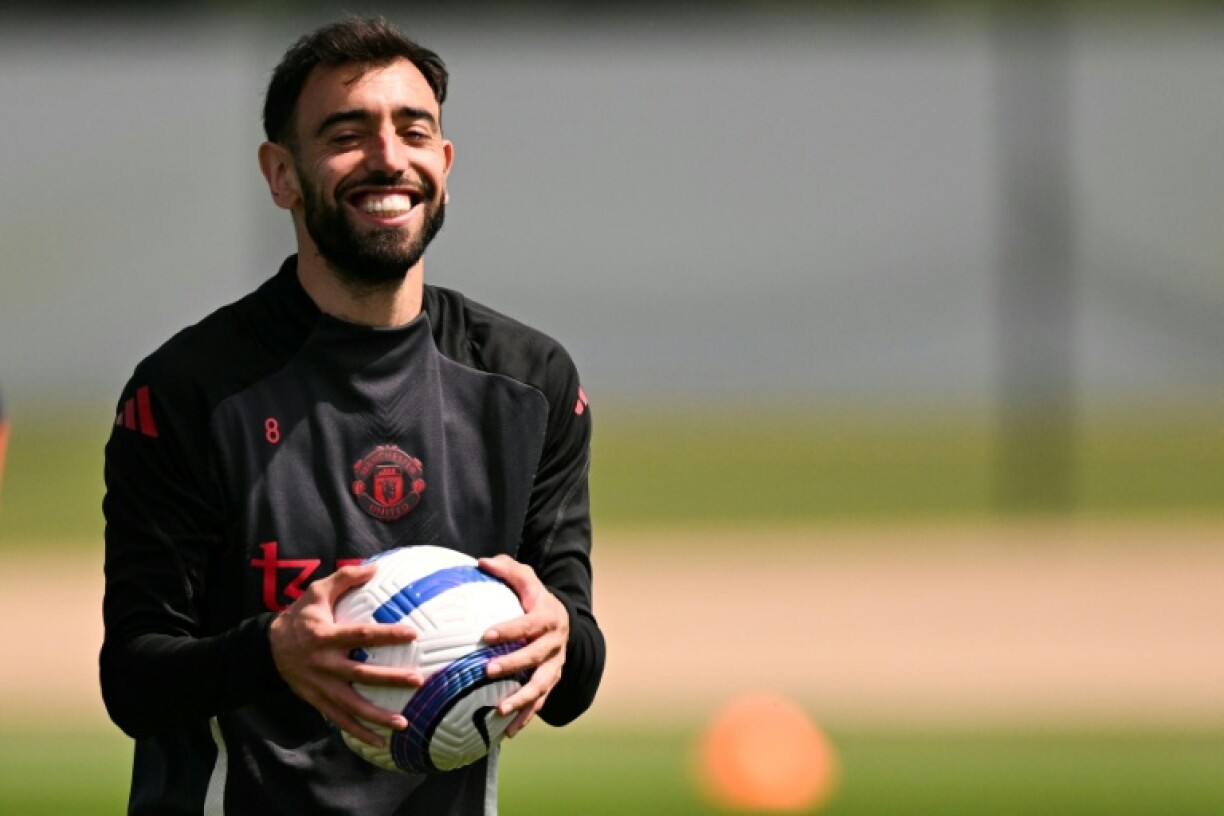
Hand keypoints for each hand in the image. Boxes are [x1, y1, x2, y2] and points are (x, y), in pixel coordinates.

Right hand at [268, 563, 421, 746]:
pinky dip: (359, 733)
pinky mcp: (317, 700)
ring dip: (377, 716)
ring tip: (404, 723)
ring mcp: (320, 686)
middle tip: (417, 680)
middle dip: (390, 679)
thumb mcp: (317, 592)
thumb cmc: (300, 615)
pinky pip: (340, 720)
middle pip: (361, 674)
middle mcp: (324, 663)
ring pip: (352, 704)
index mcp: (326, 636)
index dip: (387, 634)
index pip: (361, 636)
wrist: (267, 647)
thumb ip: (345, 578)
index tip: (413, 633)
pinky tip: (380, 742)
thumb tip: (374, 566)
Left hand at [477, 555, 568, 737]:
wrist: (563, 620)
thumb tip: (481, 562)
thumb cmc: (533, 597)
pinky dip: (525, 717)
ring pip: (542, 684)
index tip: (485, 635)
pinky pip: (540, 702)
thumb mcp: (525, 578)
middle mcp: (555, 643)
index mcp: (548, 617)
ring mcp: (555, 665)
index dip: (509, 629)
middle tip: (487, 670)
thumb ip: (506, 569)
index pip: (528, 624)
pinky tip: (507, 732)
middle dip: (513, 664)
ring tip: (500, 711)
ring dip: (522, 699)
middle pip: (536, 655)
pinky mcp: (552, 681)